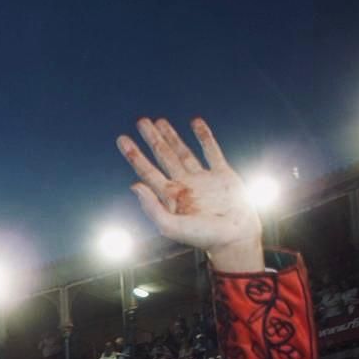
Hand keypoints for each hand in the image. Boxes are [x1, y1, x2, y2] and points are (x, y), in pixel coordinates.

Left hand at [116, 118, 263, 272]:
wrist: (235, 238)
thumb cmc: (203, 237)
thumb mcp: (170, 226)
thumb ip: (151, 207)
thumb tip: (134, 185)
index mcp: (170, 196)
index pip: (147, 171)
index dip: (134, 155)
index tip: (122, 139)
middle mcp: (184, 185)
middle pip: (163, 156)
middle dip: (152, 139)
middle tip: (141, 121)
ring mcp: (203, 179)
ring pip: (183, 151)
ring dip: (171, 136)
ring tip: (159, 121)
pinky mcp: (223, 175)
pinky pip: (212, 151)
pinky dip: (204, 136)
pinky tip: (195, 123)